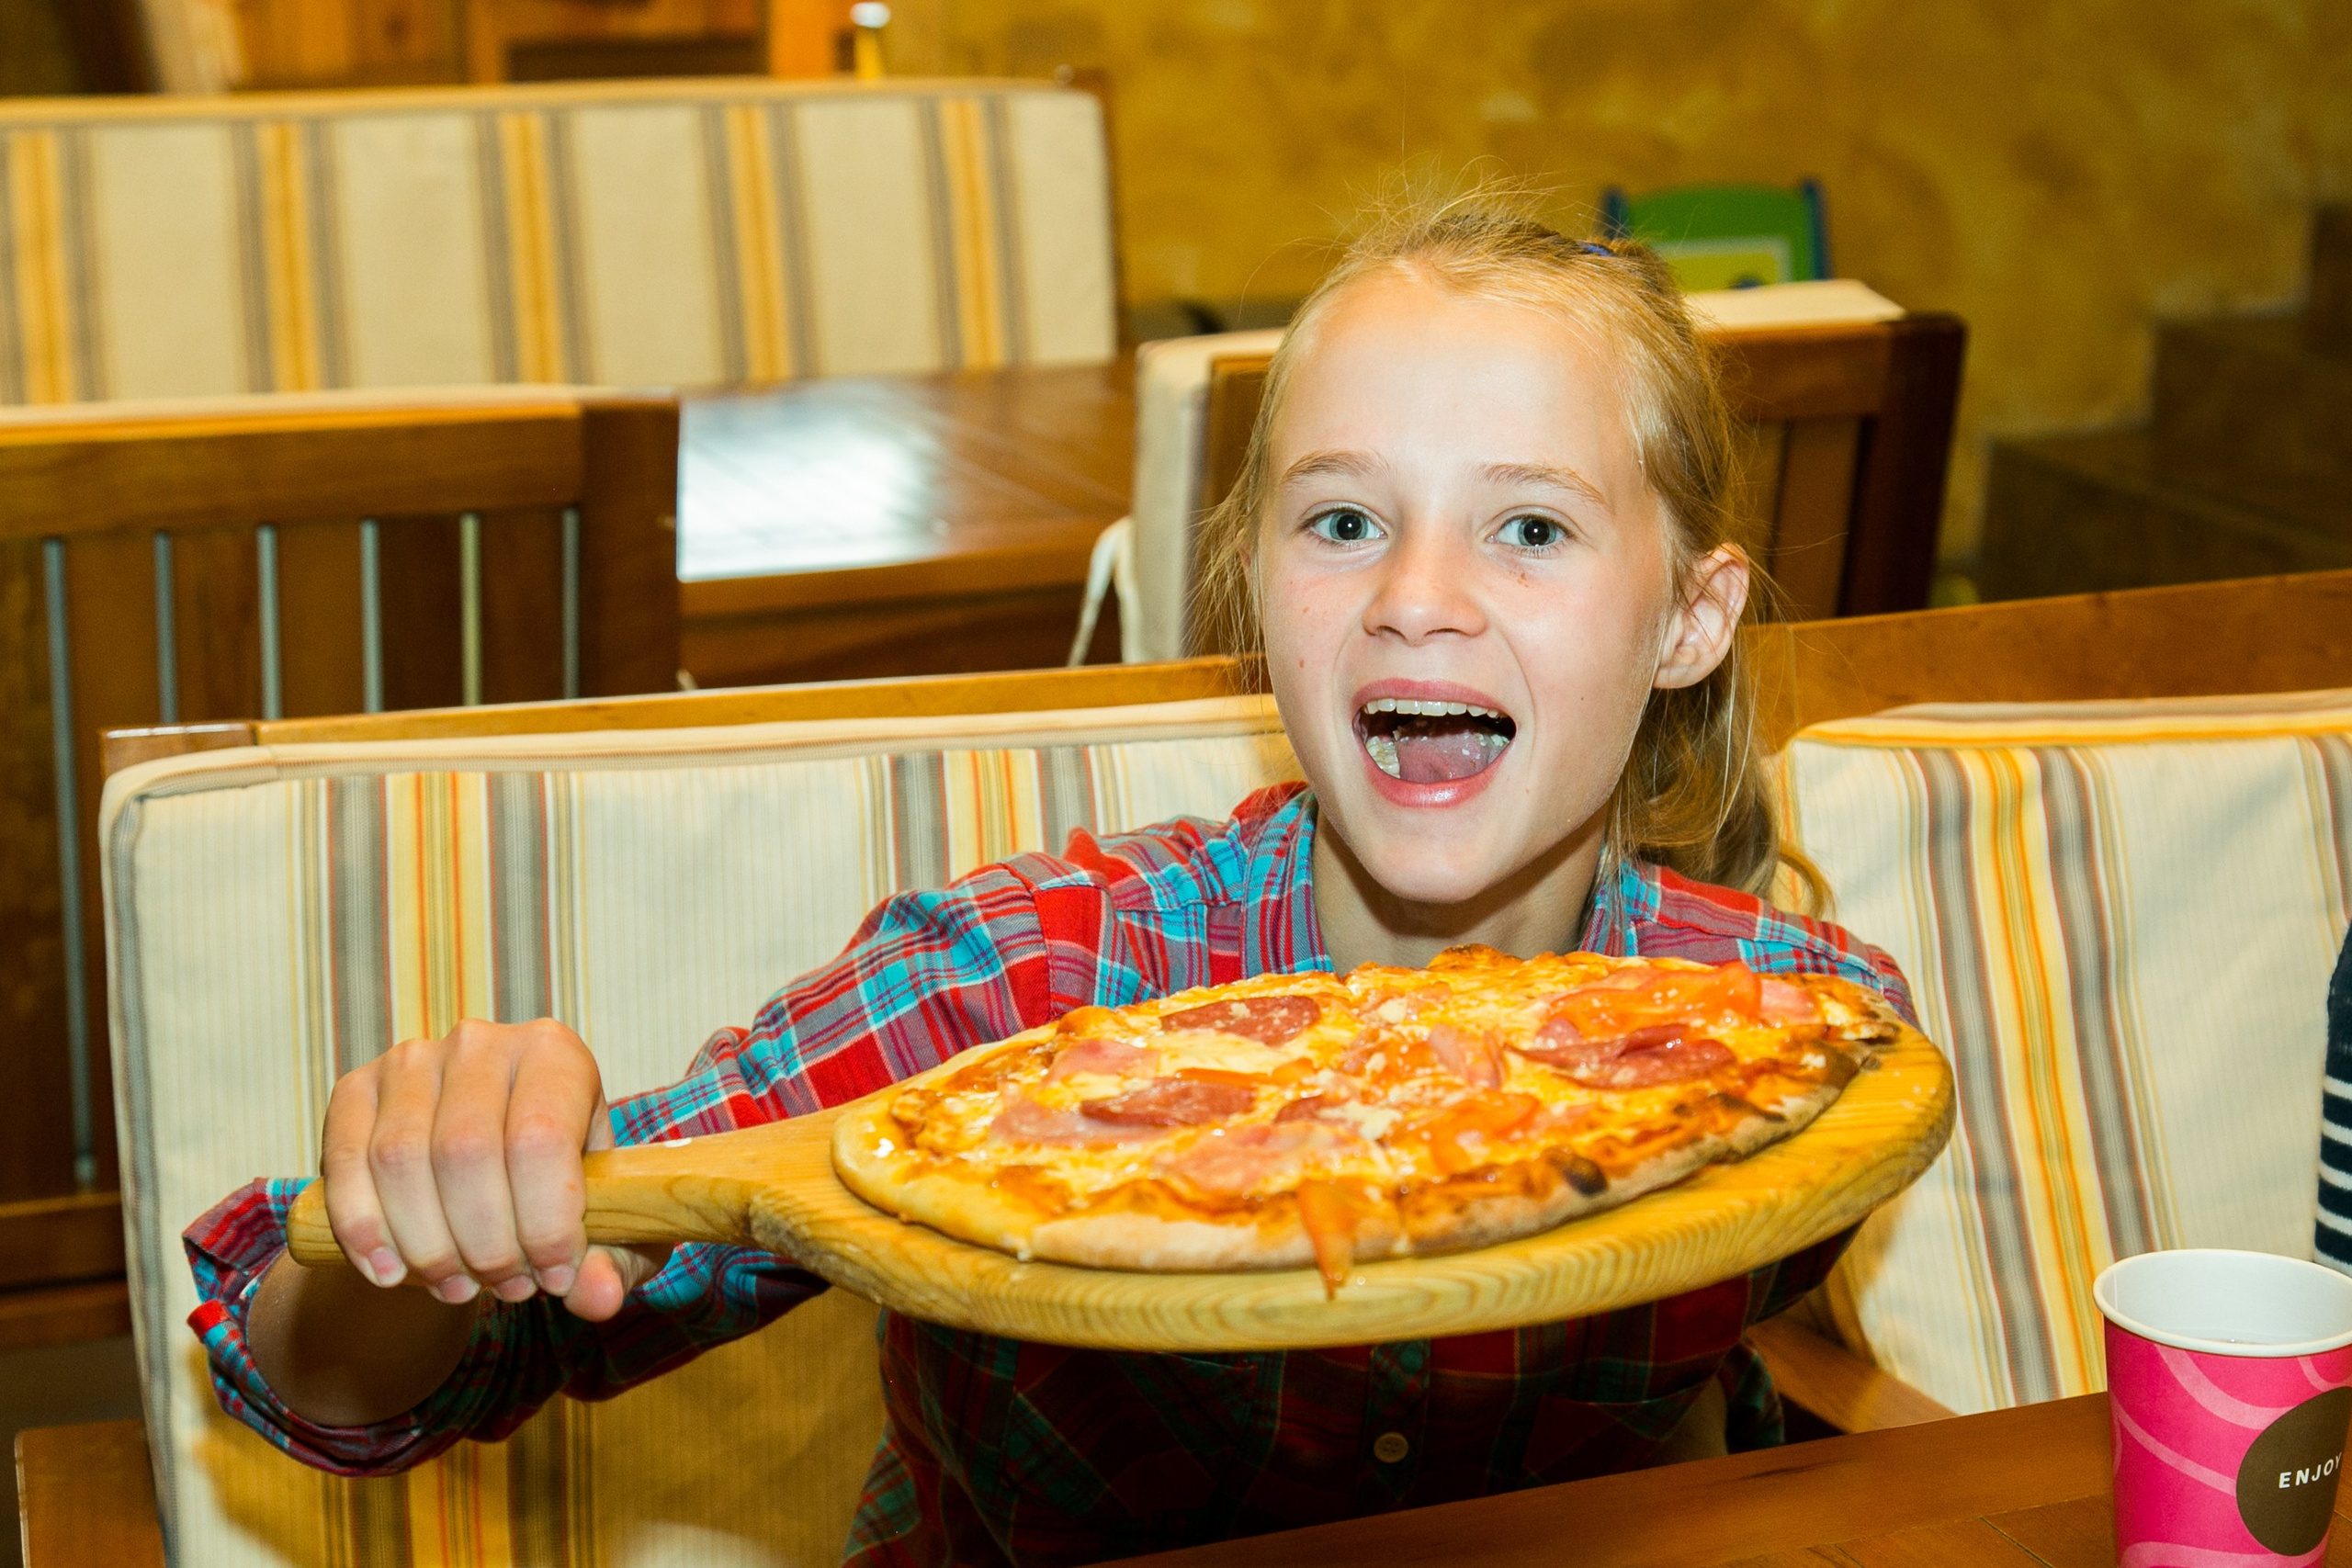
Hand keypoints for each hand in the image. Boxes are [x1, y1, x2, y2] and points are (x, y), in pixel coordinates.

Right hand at [317, 1017, 671, 1321]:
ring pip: (401, 1160)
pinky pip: (346, 1163)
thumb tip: (597, 1296)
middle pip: (466, 1151)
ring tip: (459, 1286)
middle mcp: (482, 1044)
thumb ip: (613, 1263)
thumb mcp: (604, 1227)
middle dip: (484, 1243)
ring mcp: (412, 1060)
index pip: (540, 1139)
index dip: (544, 1223)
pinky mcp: (355, 1088)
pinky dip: (363, 1229)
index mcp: (556, 1055)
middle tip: (506, 1288)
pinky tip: (390, 1274)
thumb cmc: (556, 1192)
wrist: (486, 1170)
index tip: (553, 1277)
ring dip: (427, 1245)